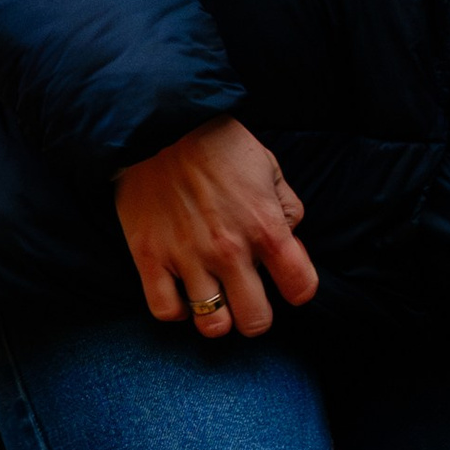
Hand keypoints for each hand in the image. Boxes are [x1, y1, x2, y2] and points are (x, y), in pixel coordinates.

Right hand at [115, 116, 319, 337]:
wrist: (158, 124)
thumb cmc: (218, 144)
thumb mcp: (268, 167)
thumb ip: (287, 209)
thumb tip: (290, 244)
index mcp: (266, 227)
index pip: (301, 288)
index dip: (298, 289)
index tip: (286, 281)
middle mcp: (230, 250)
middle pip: (256, 322)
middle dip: (257, 315)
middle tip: (248, 298)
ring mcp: (187, 257)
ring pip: (212, 326)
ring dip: (217, 317)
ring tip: (214, 297)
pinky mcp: (149, 258)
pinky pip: (166, 311)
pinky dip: (177, 310)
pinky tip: (182, 292)